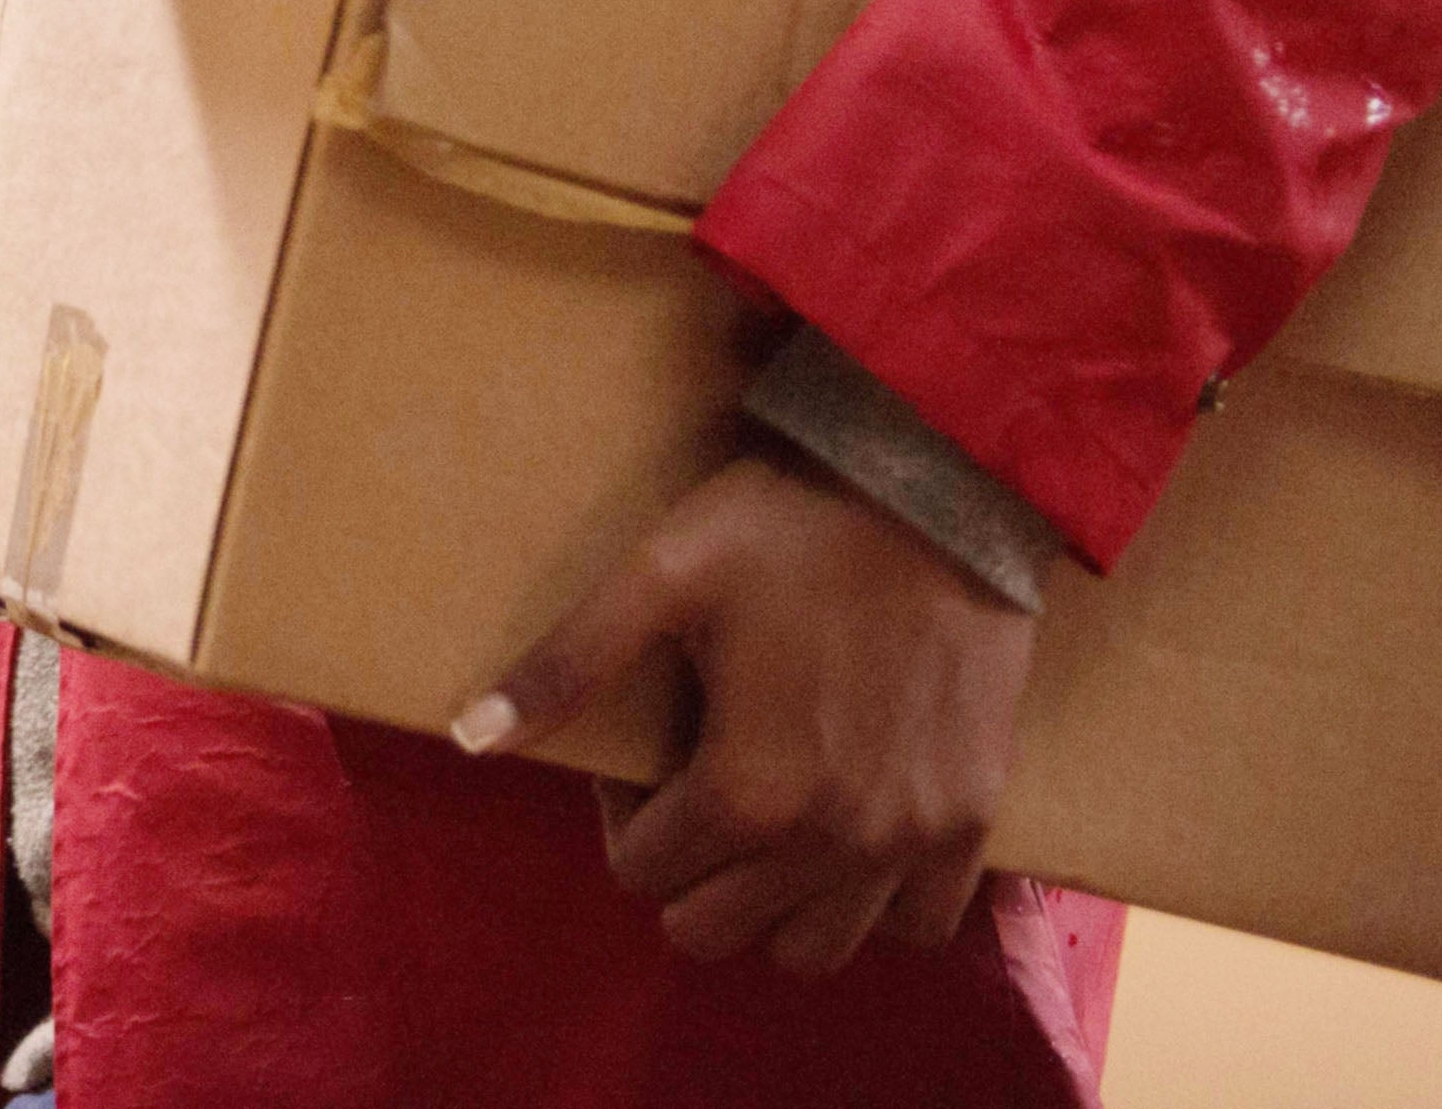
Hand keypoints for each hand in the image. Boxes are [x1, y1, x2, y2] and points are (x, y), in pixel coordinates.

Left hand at [459, 451, 1037, 976]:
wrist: (939, 491)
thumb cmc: (788, 527)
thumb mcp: (657, 577)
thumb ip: (565, 666)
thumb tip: (470, 736)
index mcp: (747, 791)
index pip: (642, 870)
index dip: (623, 814)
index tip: (644, 752)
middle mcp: (833, 840)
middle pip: (715, 929)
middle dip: (684, 871)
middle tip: (692, 787)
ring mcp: (910, 841)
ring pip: (812, 950)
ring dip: (771, 906)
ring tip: (764, 819)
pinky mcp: (971, 820)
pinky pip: (923, 924)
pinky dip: (875, 905)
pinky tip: (846, 838)